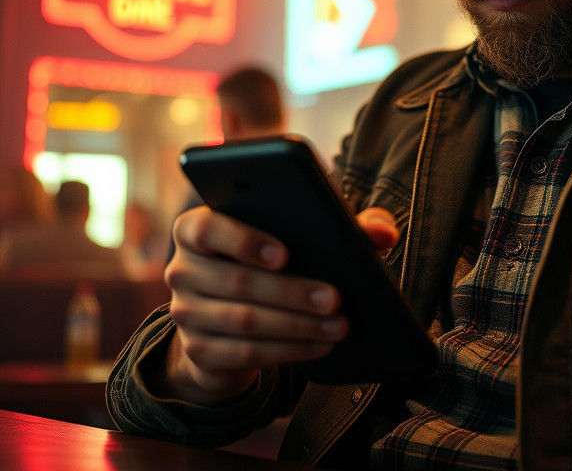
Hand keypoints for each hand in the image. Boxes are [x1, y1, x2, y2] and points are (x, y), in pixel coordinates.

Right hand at [161, 205, 398, 404]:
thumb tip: (384, 233)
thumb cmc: (277, 257)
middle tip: (334, 298)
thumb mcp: (306, 233)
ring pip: (244, 321)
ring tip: (338, 325)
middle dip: (291, 292)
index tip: (284, 254)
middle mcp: (182, 268)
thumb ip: (348, 223)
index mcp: (198, 227)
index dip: (242, 240)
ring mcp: (185, 313)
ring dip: (296, 325)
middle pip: (235, 281)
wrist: (232, 315)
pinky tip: (320, 345)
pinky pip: (246, 353)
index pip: (205, 227)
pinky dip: (289, 351)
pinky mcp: (199, 351)